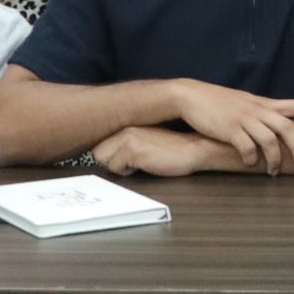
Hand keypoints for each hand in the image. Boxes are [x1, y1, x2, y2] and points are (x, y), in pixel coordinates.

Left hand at [91, 125, 235, 176]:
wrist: (196, 148)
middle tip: (133, 162)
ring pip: (104, 160)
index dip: (112, 155)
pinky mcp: (133, 149)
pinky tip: (146, 165)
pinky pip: (116, 168)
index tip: (124, 158)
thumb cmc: (175, 147)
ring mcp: (128, 137)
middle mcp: (125, 127)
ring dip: (119, 166)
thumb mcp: (148, 138)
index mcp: (128, 122)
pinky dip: (128, 171)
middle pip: (98, 152)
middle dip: (112, 161)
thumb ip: (129, 140)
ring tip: (141, 162)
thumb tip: (111, 152)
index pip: (101, 143)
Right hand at [166, 82, 293, 171]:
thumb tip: (276, 121)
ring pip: (269, 140)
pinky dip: (250, 158)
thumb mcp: (245, 103)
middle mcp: (257, 110)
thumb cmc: (218, 102)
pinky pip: (246, 147)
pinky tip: (248, 164)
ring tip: (274, 172)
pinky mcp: (229, 129)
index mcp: (263, 104)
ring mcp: (244, 119)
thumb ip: (261, 112)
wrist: (190, 96)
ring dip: (274, 159)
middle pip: (287, 126)